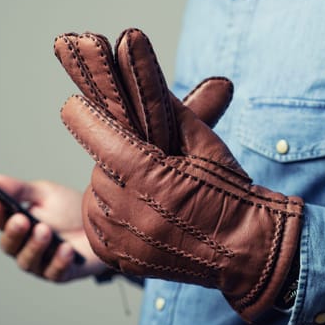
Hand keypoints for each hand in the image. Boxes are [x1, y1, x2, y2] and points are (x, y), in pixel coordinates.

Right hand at [0, 175, 107, 281]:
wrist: (103, 224)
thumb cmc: (70, 209)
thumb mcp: (47, 194)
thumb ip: (21, 190)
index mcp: (17, 224)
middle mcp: (23, 246)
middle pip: (9, 244)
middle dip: (14, 232)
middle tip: (22, 219)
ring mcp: (41, 262)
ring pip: (29, 260)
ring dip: (36, 245)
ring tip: (44, 229)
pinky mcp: (61, 273)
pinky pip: (56, 271)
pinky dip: (60, 260)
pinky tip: (67, 248)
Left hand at [57, 28, 303, 321]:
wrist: (246, 250)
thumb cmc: (231, 193)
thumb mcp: (206, 144)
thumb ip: (168, 108)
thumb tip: (138, 65)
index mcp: (153, 180)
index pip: (98, 136)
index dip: (86, 116)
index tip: (77, 104)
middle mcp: (132, 215)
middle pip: (98, 167)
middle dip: (112, 156)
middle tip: (137, 156)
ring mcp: (123, 242)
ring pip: (95, 195)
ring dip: (112, 184)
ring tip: (144, 186)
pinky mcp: (118, 259)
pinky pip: (97, 223)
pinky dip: (111, 211)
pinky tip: (138, 208)